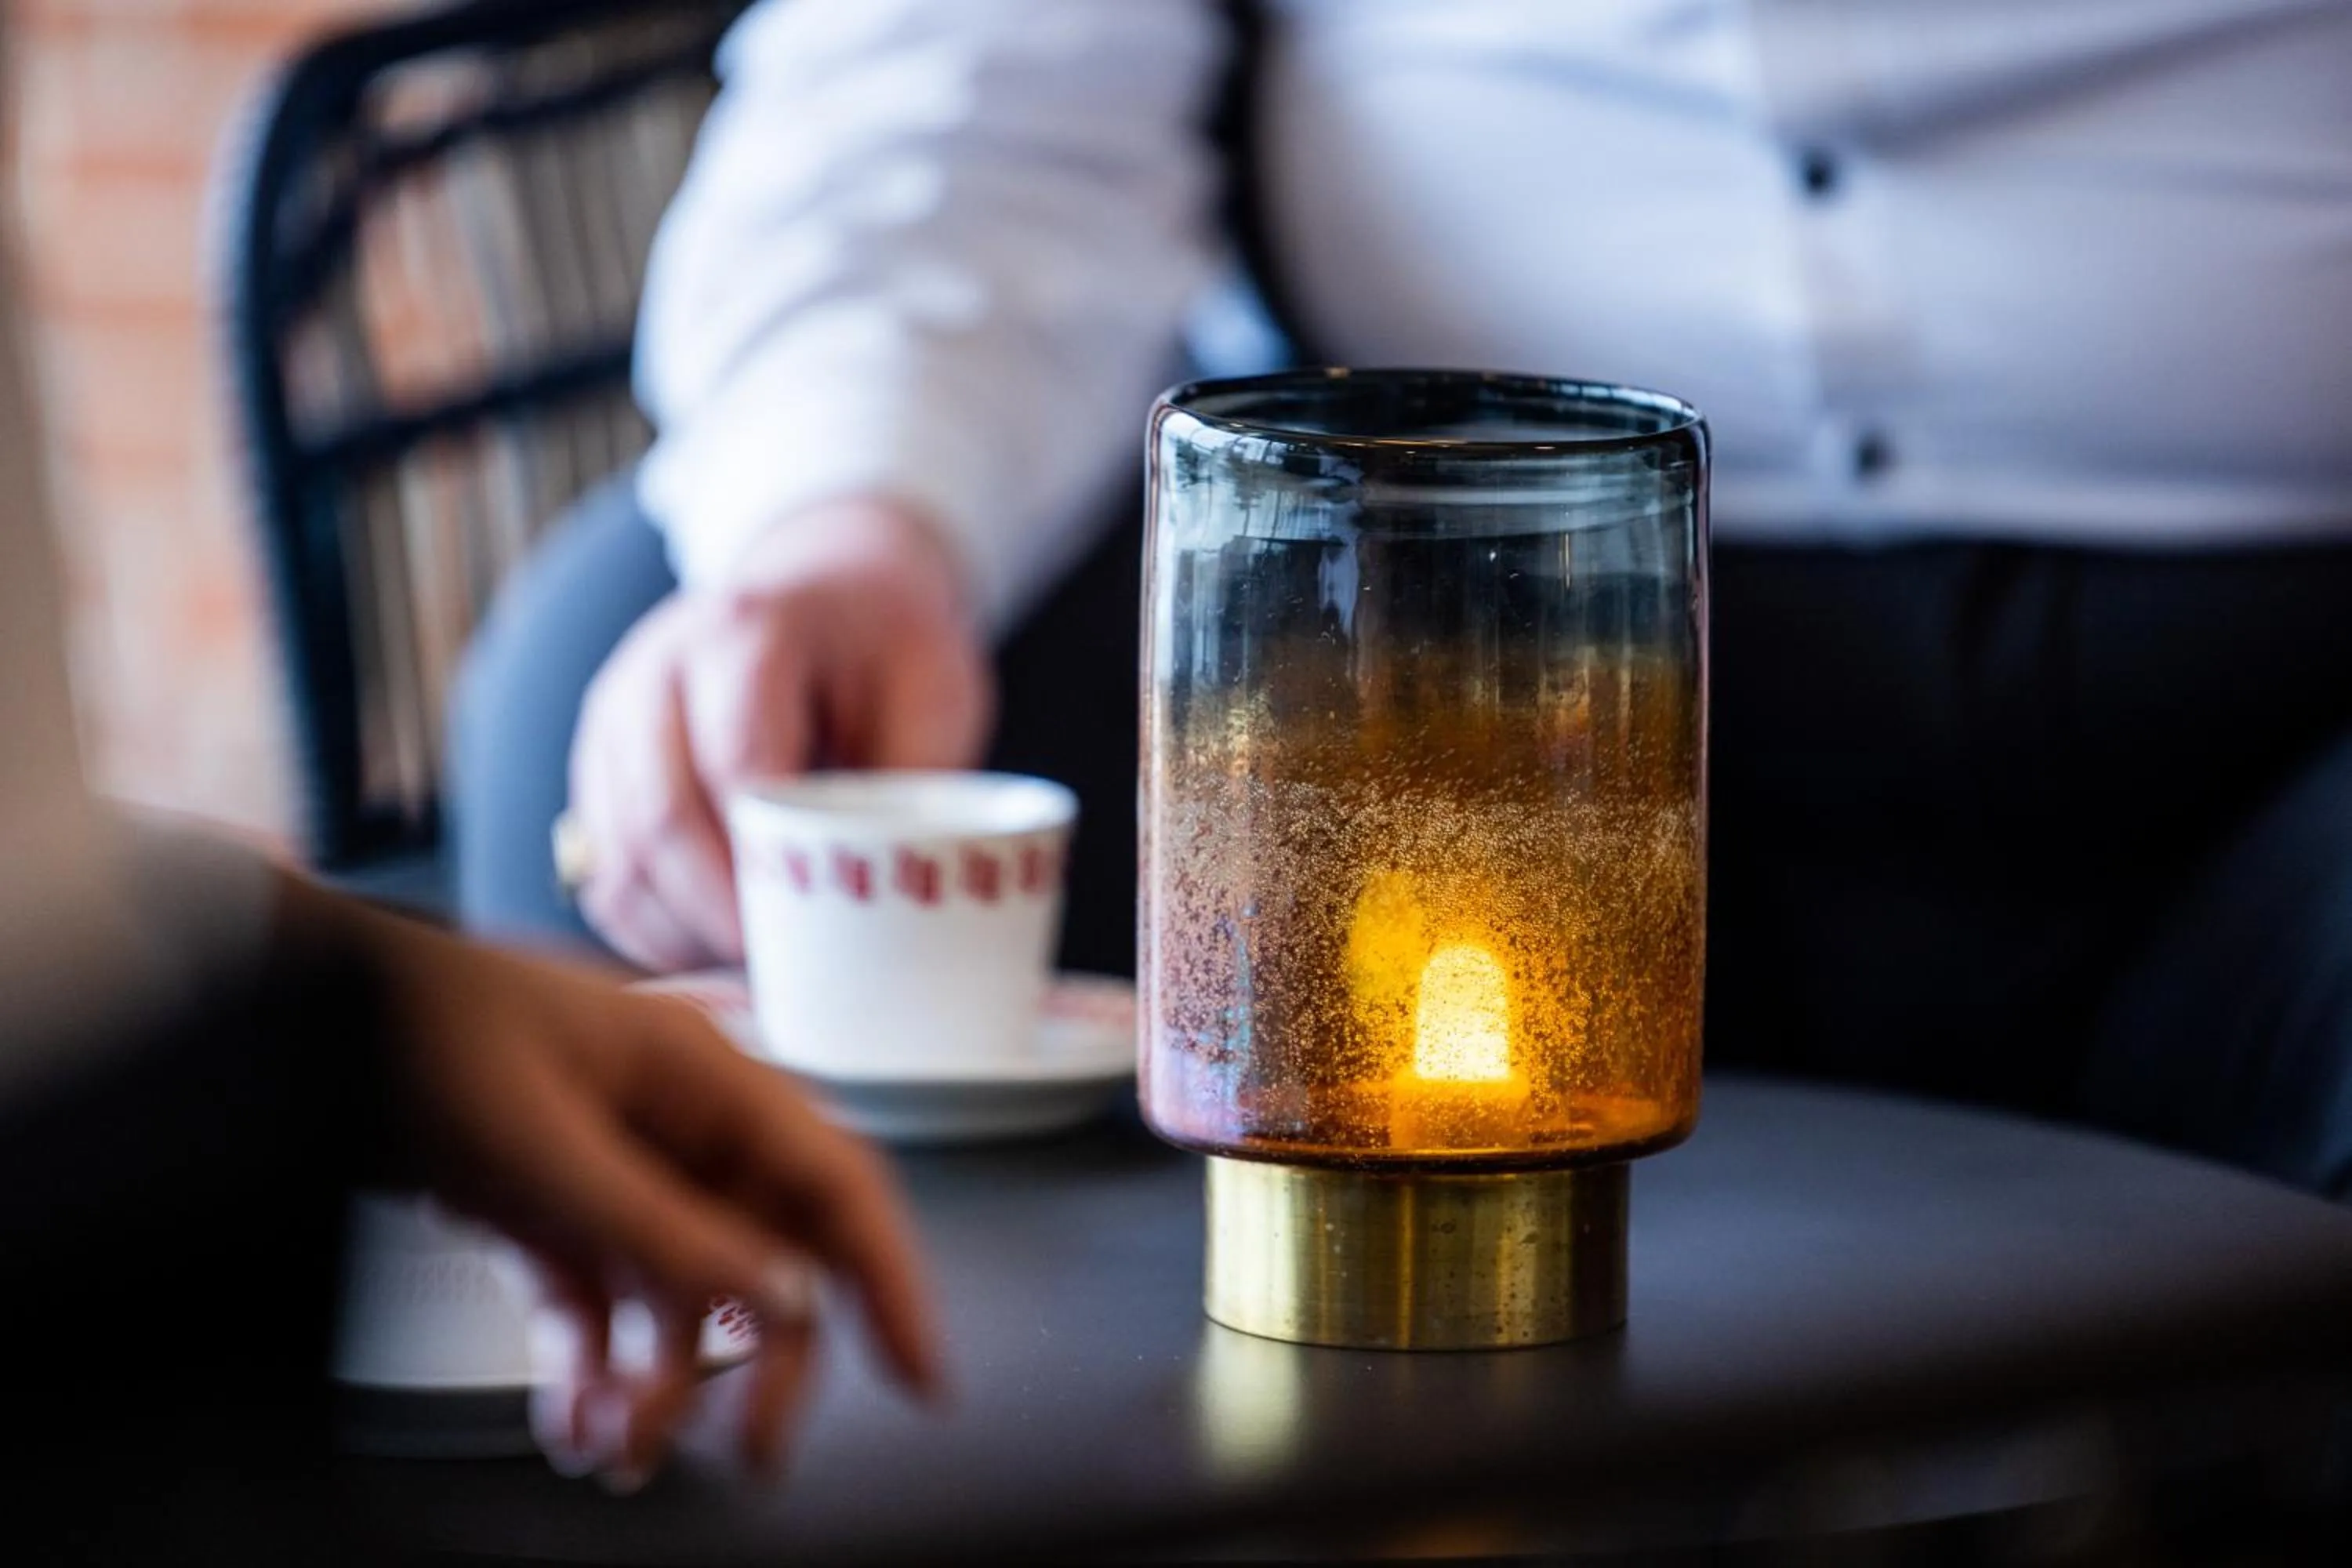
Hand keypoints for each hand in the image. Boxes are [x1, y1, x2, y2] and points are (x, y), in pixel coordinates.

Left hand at [303, 881, 943, 1485]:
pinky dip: (595, 1371)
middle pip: (770, 1261)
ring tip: (620, 1450)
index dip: (893, 1282)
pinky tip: (572, 1418)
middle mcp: (681, 1129)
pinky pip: (603, 1307)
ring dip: (665, 1384)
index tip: (922, 1378)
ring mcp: (617, 1173)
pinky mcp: (553, 1212)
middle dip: (766, 1365)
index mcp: (710, 1083)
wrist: (305, 1016)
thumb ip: (666, 1229)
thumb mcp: (547, 1144)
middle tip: (752, 1452)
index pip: (839, 1186)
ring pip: (684, 1300)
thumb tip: (782, 1300)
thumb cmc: (424, 1032)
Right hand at [570, 498, 993, 970]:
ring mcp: (614, 715)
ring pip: (616, 849)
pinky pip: (601, 863)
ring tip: (749, 971)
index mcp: (747, 633)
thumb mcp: (935, 691)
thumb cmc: (887, 646)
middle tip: (779, 972)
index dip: (767, 858)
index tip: (810, 927)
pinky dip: (647, 923)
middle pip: (658, 813)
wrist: (829, 586)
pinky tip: (707, 950)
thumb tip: (890, 899)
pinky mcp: (598, 762)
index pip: (737, 760)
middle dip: (717, 910)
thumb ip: (915, 783)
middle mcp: (658, 667)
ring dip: (678, 927)